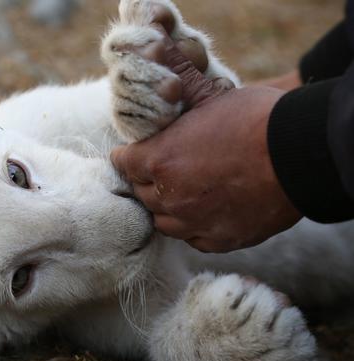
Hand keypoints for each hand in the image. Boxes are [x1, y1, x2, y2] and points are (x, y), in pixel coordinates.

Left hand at [111, 51, 301, 251]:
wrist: (301, 152)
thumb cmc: (256, 118)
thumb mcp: (209, 96)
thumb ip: (178, 89)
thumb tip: (161, 56)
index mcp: (160, 159)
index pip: (123, 163)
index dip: (127, 155)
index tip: (132, 152)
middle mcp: (171, 196)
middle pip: (141, 192)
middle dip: (147, 179)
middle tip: (159, 169)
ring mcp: (195, 222)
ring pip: (162, 220)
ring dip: (166, 206)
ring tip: (179, 192)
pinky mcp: (220, 240)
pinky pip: (193, 239)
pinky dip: (193, 226)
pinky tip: (202, 212)